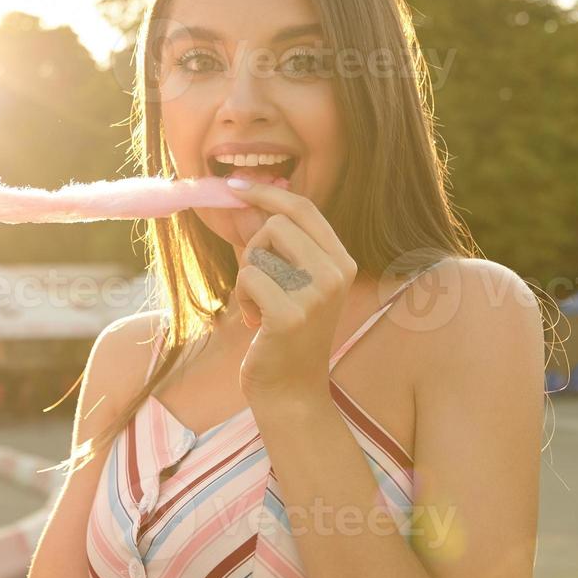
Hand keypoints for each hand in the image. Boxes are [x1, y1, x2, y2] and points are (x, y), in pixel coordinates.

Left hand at [228, 179, 356, 403]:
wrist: (291, 390)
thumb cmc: (285, 333)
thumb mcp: (289, 282)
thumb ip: (274, 243)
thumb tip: (242, 198)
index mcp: (342, 261)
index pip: (303, 207)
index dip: (267, 192)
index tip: (236, 186)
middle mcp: (337, 273)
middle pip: (276, 224)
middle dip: (254, 249)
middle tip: (259, 283)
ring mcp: (317, 294)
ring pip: (258, 251)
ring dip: (248, 278)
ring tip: (262, 308)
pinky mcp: (291, 314)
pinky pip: (248, 278)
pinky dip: (243, 299)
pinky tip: (257, 322)